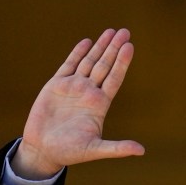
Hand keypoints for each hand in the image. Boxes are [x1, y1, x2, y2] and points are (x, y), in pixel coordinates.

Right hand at [13, 28, 144, 179]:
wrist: (43, 150)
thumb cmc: (70, 152)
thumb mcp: (95, 150)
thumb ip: (118, 149)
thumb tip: (142, 151)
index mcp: (99, 105)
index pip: (114, 79)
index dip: (122, 63)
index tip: (130, 47)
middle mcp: (89, 93)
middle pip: (105, 65)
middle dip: (114, 48)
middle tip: (125, 31)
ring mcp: (73, 87)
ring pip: (89, 62)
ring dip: (100, 47)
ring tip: (111, 31)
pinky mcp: (56, 85)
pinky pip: (69, 65)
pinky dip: (78, 53)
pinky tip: (87, 42)